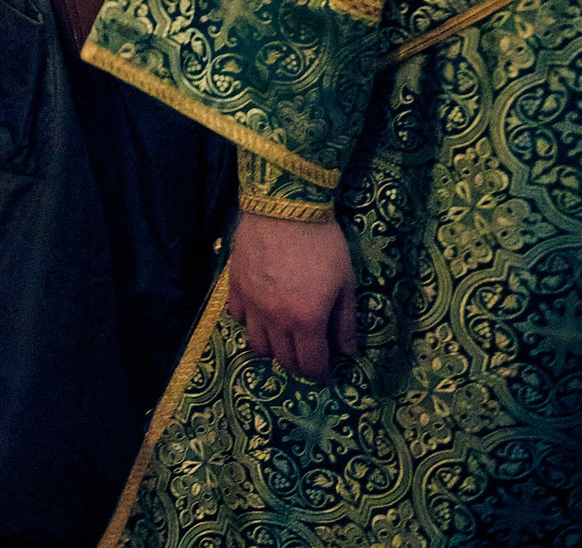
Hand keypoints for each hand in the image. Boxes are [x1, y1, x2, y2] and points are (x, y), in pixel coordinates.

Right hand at [227, 211, 356, 380]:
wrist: (283, 207)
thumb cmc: (322, 243)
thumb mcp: (346, 282)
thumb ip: (346, 321)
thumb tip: (347, 351)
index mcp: (306, 320)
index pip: (311, 364)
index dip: (320, 375)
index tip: (326, 375)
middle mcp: (275, 319)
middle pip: (283, 359)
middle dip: (299, 365)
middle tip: (308, 358)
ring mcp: (251, 303)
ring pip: (256, 344)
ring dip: (272, 349)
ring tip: (283, 340)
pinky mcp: (234, 286)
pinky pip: (237, 318)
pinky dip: (249, 324)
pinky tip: (260, 314)